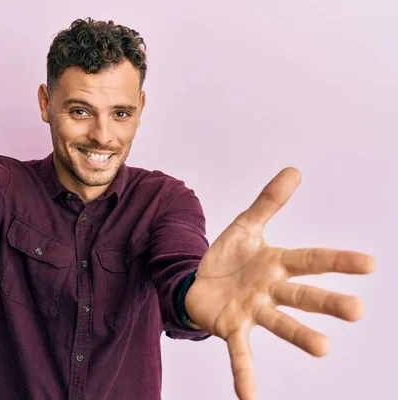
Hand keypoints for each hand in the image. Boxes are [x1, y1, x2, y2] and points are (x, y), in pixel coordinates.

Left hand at [184, 167, 375, 399]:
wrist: (197, 277)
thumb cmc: (229, 256)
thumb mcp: (246, 225)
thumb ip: (268, 203)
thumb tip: (293, 170)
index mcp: (277, 264)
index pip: (312, 260)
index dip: (338, 260)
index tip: (369, 262)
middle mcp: (271, 290)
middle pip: (303, 295)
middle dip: (328, 302)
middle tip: (357, 310)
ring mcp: (253, 311)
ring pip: (280, 323)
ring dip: (300, 336)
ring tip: (323, 348)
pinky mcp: (232, 327)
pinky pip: (240, 353)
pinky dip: (245, 375)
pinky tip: (249, 399)